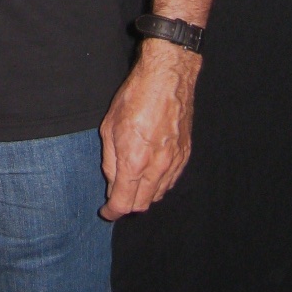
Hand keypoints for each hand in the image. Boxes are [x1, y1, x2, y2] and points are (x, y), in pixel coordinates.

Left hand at [99, 40, 199, 217]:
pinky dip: (159, 185)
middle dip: (127, 205)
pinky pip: (171, 181)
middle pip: (142, 204)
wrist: (167, 79)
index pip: (124, 202)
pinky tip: (150, 176)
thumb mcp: (109, 128)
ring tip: (132, 186)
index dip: (113, 212)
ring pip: (159, 194)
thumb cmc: (135, 98)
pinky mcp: (185, 155)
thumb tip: (112, 183)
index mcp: (134, 162)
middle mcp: (157, 167)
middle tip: (116, 198)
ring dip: (144, 196)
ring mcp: (174, 162)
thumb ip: (110, 161)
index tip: (107, 212)